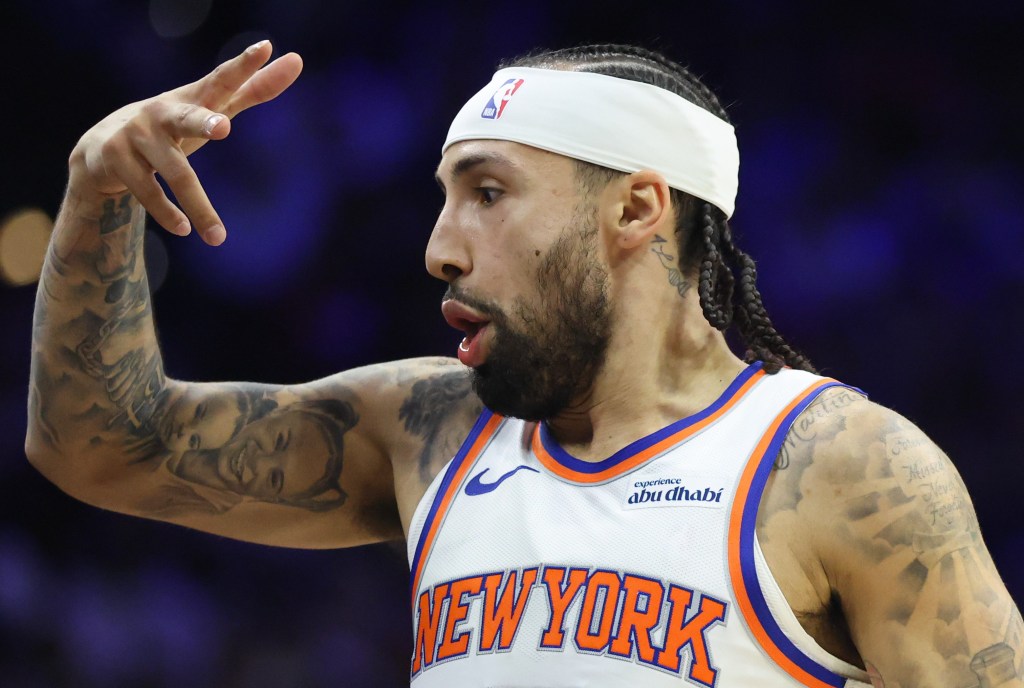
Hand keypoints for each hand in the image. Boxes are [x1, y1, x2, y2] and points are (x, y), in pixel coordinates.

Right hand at [68, 41, 302, 244]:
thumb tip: (296, 60)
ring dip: (198, 205)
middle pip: (187, 117)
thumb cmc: (171, 128)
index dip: (243, 65)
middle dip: (203, 121)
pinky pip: (147, 190)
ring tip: (217, 237)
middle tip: (223, 127)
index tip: (266, 48)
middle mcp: (163, 112)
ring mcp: (136, 135)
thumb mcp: (211, 109)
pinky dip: (166, 212)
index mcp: (192, 100)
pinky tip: (185, 229)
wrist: (99, 153)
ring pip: (174, 172)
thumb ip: (252, 89)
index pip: (221, 79)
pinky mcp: (115, 160)